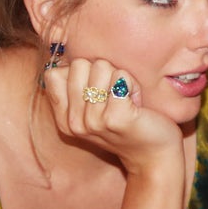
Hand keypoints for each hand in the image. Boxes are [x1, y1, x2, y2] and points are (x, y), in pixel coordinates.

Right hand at [41, 57, 182, 172]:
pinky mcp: (116, 118)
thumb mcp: (92, 110)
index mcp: (64, 120)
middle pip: (79, 65)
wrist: (154, 156)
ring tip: (127, 101)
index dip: (80, 73)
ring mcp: (93, 121)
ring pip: (101, 67)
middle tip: (116, 97)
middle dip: (103, 73)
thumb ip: (76, 88)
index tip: (98, 94)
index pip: (53, 73)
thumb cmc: (127, 124)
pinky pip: (121, 76)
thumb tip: (64, 52)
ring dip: (120, 79)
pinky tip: (136, 103)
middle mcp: (74, 123)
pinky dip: (133, 84)